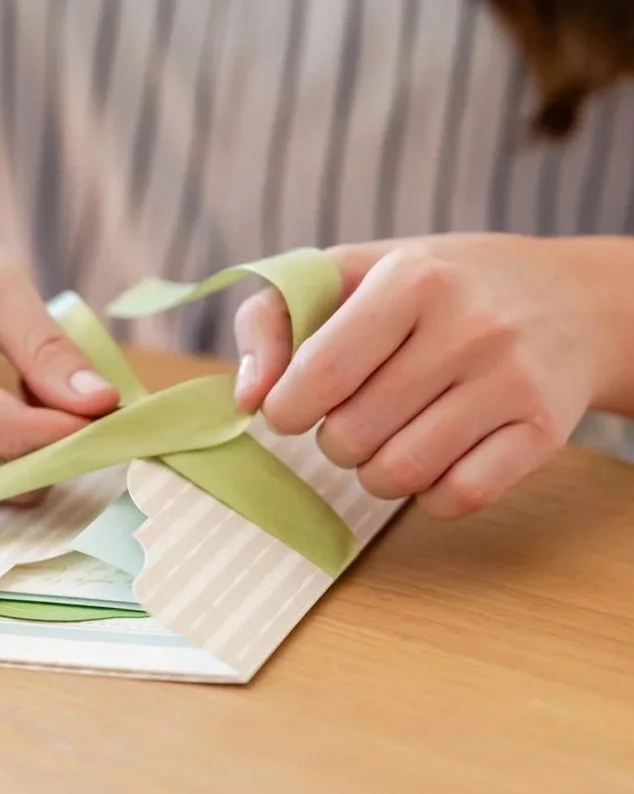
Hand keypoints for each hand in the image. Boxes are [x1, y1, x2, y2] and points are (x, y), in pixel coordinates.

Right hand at [0, 160, 118, 493]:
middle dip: (54, 442)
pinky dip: (7, 454)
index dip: (70, 430)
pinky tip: (18, 404)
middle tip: (90, 392)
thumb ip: (43, 346)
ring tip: (46, 387)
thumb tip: (101, 404)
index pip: (4, 434)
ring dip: (32, 451)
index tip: (119, 406)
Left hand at [232, 234, 628, 518]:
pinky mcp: (543, 432)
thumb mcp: (352, 271)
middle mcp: (470, 327)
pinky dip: (430, 494)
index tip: (293, 405)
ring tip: (389, 436)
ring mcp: (512, 382)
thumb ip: (273, 318)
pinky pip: (457, 497)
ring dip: (375, 472)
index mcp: (412, 279)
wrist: (572, 298)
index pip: (319, 376)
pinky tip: (435, 458)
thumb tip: (245, 397)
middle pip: (351, 435)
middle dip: (334, 438)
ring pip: (399, 475)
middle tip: (355, 413)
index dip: (287, 408)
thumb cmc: (437, 287)